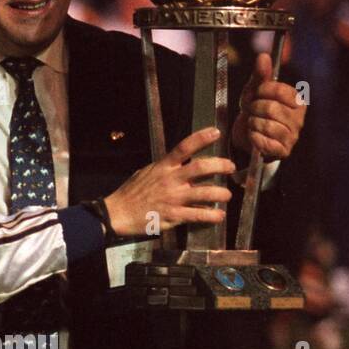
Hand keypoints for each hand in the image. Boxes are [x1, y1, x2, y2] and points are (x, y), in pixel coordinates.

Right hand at [103, 126, 234, 236]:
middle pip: (200, 168)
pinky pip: (196, 215)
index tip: (216, 133)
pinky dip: (211, 216)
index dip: (201, 138)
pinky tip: (219, 216)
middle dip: (220, 165)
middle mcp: (170, 180)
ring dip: (220, 193)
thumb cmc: (132, 193)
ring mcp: (173, 198)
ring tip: (227, 195)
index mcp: (163, 167)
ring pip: (204, 193)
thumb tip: (179, 163)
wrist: (118, 213)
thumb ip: (164, 168)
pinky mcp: (173, 216)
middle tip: (230, 167)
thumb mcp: (146, 172)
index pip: (184, 147)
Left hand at [231, 51, 305, 160]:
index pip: (280, 91)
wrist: (248, 136)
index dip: (262, 91)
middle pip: (271, 108)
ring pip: (268, 125)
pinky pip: (265, 142)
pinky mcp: (283, 151)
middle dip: (254, 108)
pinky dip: (254, 138)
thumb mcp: (255, 90)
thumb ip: (260, 74)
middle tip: (252, 111)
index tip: (256, 94)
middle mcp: (299, 119)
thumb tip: (263, 56)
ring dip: (253, 123)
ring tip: (253, 123)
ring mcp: (293, 136)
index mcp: (297, 101)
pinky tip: (254, 136)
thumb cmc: (255, 110)